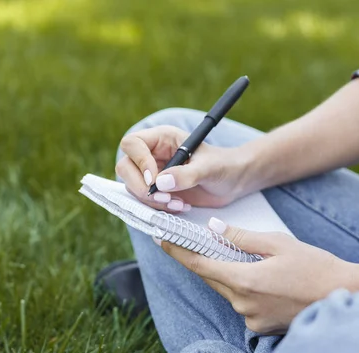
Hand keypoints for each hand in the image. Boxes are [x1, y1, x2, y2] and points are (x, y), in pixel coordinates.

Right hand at [115, 125, 252, 211]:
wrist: (233, 182)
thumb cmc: (223, 166)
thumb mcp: (209, 168)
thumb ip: (186, 174)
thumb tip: (160, 183)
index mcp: (161, 138)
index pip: (132, 144)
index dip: (138, 161)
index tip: (154, 180)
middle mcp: (151, 154)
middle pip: (125, 167)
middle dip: (141, 187)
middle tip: (165, 198)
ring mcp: (151, 174)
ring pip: (132, 187)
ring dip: (152, 201)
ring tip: (178, 204)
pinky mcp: (156, 192)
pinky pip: (144, 201)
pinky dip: (158, 208)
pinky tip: (180, 207)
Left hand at [159, 218, 358, 333]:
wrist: (345, 296)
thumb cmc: (315, 266)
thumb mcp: (279, 243)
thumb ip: (243, 238)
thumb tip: (214, 229)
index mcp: (244, 280)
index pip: (200, 265)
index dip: (178, 252)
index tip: (162, 239)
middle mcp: (243, 303)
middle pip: (210, 278)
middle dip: (200, 260)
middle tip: (190, 242)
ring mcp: (251, 318)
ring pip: (226, 290)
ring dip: (225, 274)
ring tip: (236, 256)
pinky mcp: (261, 326)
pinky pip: (241, 303)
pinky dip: (241, 288)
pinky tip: (258, 277)